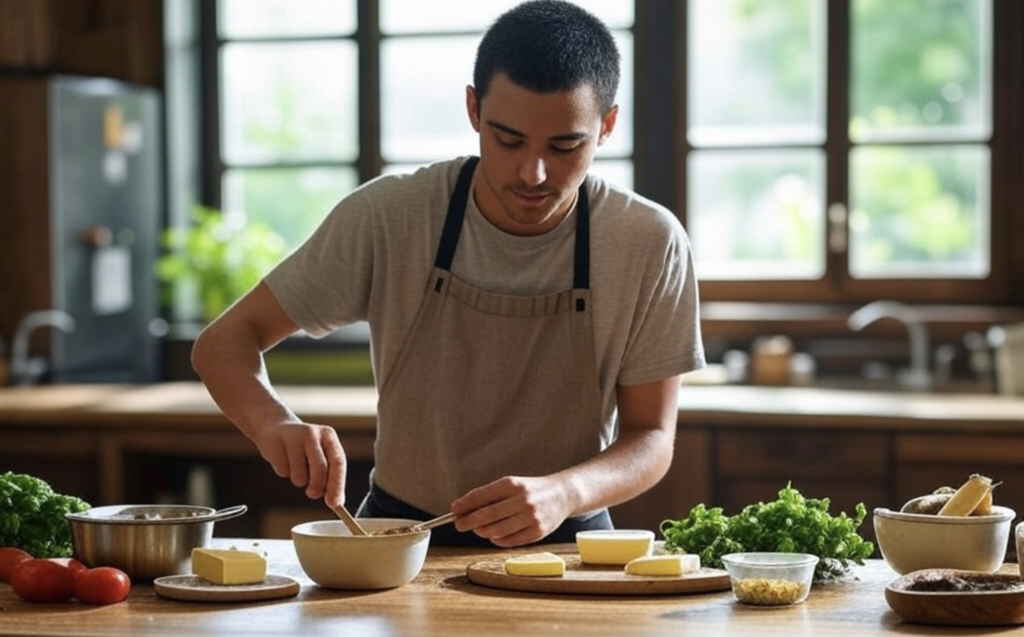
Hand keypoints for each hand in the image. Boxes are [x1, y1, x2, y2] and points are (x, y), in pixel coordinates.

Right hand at [251, 422, 346, 506]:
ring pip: (299, 473)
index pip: (338, 462)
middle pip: (321, 467)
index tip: (335, 503)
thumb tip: (337, 502)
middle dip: (318, 486)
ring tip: (296, 469)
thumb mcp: (320, 455)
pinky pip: (283, 471)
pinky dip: (284, 473)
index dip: (337, 484)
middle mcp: (312, 433)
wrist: (274, 428)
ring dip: (299, 480)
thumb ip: (330, 477)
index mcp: (328, 435)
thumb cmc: (303, 448)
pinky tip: (283, 460)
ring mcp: (293, 437)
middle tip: (313, 495)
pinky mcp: (275, 444)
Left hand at [450, 476, 569, 546]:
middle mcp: (522, 500)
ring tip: (478, 529)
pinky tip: (494, 535)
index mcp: (513, 484)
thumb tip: (463, 509)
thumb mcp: (512, 485)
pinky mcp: (538, 532)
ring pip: (497, 531)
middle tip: (459, 525)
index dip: (465, 504)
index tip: (454, 510)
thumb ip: (489, 496)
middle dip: (469, 521)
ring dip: (483, 532)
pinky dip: (498, 540)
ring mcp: (531, 517)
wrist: (562, 495)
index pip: (483, 495)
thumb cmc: (532, 490)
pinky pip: (510, 541)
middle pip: (488, 515)